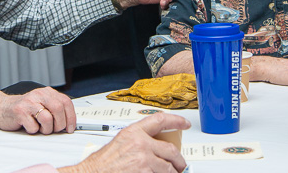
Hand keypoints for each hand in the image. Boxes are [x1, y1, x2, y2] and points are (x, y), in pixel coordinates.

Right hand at [0, 86, 75, 133]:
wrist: (1, 108)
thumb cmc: (24, 109)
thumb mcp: (42, 104)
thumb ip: (55, 109)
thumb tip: (70, 123)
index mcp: (47, 92)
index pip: (66, 102)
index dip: (71, 117)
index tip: (70, 128)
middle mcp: (39, 94)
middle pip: (59, 109)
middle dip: (60, 124)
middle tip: (55, 130)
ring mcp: (29, 102)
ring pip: (47, 119)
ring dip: (46, 129)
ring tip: (40, 128)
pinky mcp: (20, 111)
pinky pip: (33, 127)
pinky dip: (33, 131)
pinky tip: (29, 126)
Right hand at [60, 113, 190, 172]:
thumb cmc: (102, 163)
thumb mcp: (120, 142)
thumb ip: (137, 140)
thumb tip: (153, 145)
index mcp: (134, 132)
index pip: (160, 120)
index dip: (176, 120)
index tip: (184, 123)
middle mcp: (141, 144)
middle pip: (170, 149)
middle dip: (179, 160)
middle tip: (182, 165)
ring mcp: (144, 160)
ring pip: (168, 167)